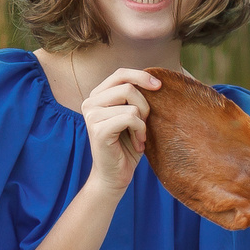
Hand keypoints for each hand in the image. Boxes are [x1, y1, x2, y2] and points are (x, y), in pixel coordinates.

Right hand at [81, 68, 161, 194]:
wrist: (114, 176)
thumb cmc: (127, 146)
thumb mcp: (132, 116)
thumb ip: (135, 97)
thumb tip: (155, 80)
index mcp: (97, 96)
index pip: (120, 74)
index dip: (141, 76)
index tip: (159, 86)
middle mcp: (90, 103)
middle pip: (127, 87)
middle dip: (145, 105)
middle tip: (146, 124)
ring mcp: (91, 115)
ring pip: (131, 104)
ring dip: (143, 122)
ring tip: (140, 137)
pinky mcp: (98, 129)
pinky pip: (130, 118)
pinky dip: (140, 131)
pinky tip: (138, 143)